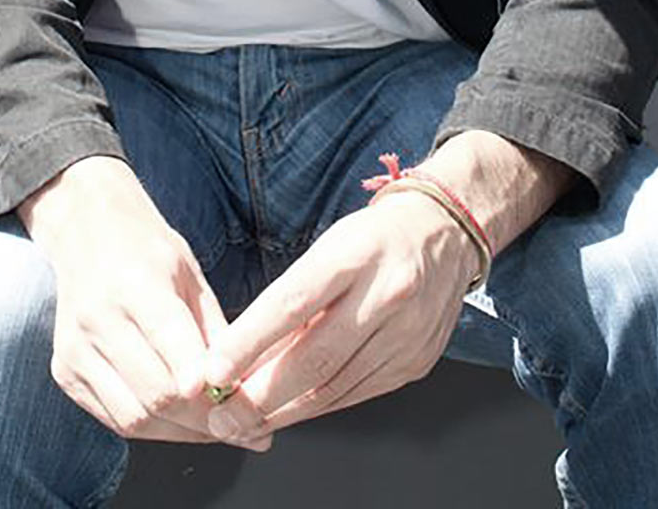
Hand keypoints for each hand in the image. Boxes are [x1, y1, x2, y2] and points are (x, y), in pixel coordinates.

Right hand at [18, 155, 271, 450]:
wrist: (86, 232)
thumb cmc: (148, 251)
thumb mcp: (191, 275)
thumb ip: (214, 330)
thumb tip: (245, 385)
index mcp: (135, 285)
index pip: (171, 345)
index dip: (205, 384)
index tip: (238, 404)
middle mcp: (98, 320)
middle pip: (155, 394)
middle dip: (203, 418)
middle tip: (239, 424)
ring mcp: (76, 351)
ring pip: (134, 419)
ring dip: (179, 432)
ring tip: (213, 428)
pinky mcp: (65, 374)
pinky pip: (114, 420)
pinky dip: (152, 428)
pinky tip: (178, 421)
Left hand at [201, 191, 477, 439]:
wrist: (443, 236)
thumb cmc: (372, 241)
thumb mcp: (328, 249)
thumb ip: (290, 300)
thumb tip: (241, 356)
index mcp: (357, 253)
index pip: (293, 302)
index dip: (249, 341)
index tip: (214, 371)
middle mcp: (387, 293)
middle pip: (316, 357)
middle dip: (261, 396)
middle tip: (221, 415)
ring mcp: (407, 333)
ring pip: (334, 387)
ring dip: (283, 411)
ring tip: (244, 421)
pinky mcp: (415, 363)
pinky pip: (356, 395)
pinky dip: (317, 407)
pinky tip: (290, 411)